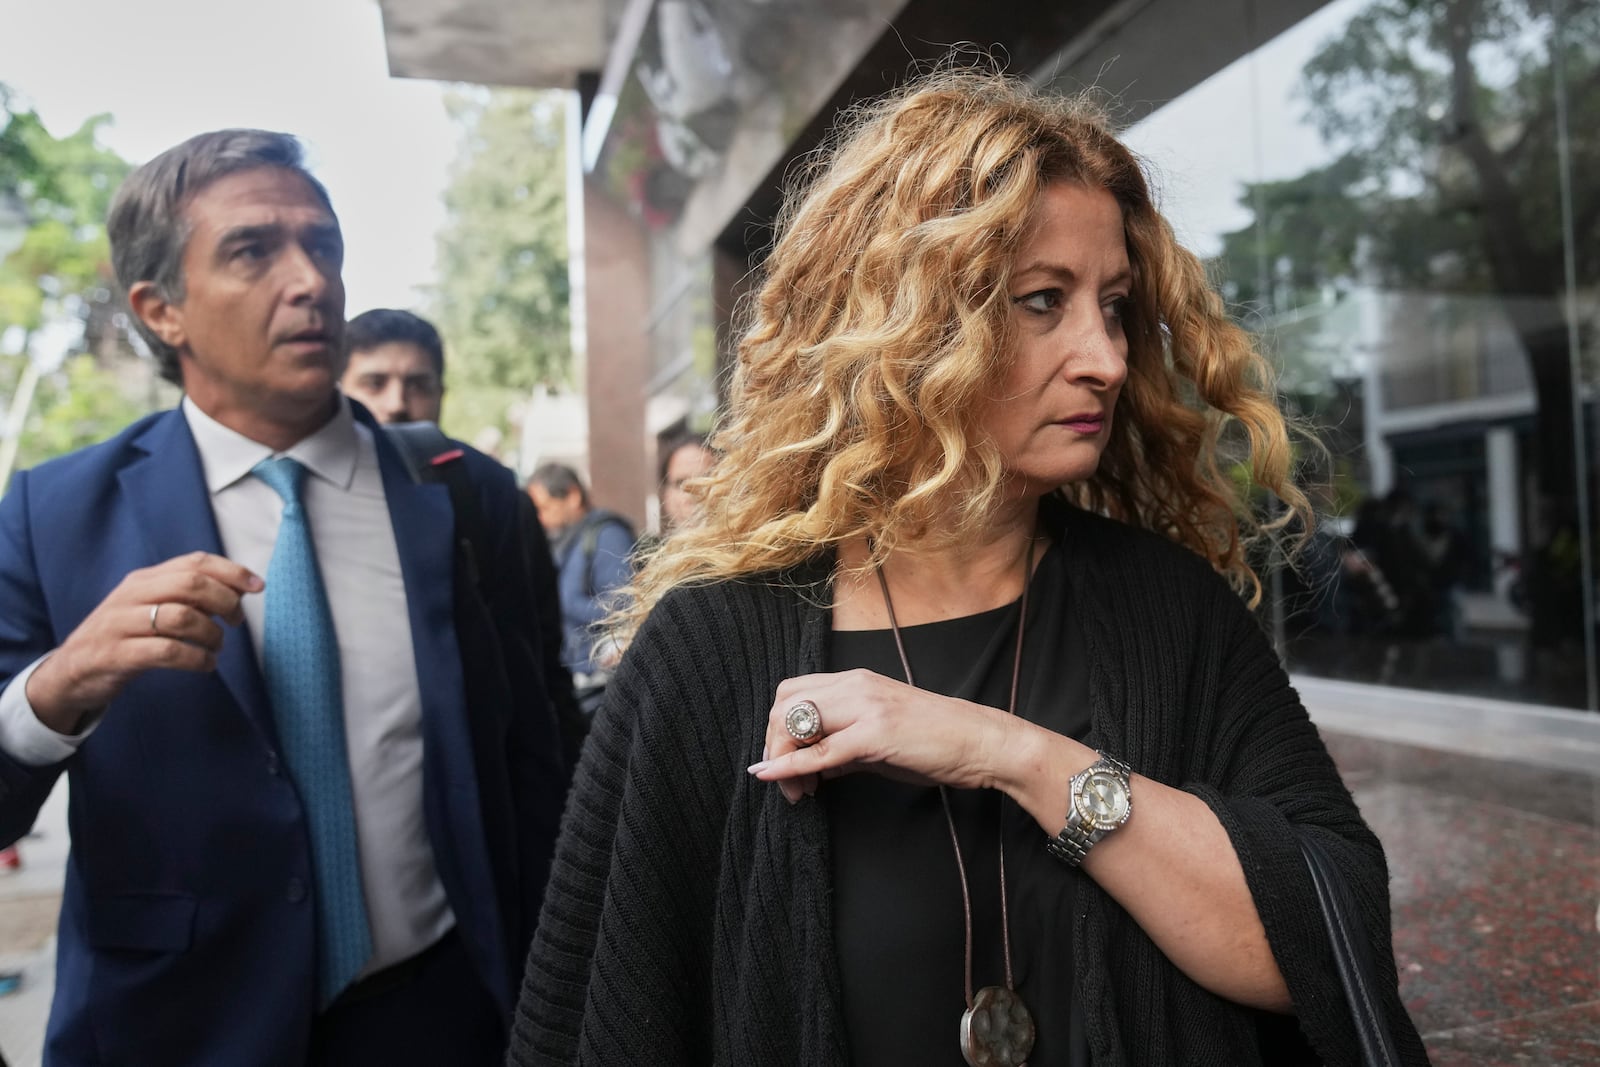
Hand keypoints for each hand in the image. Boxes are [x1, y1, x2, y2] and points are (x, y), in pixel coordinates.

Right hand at [25, 552, 262, 733]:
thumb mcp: (150, 607)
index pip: (194, 562)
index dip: (231, 571)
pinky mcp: (117, 654)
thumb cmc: (125, 637)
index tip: (258, 586)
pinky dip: (196, 658)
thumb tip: (239, 590)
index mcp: (145, 579)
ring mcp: (122, 624)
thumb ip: (187, 596)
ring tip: (217, 648)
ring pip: (182, 617)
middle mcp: (132, 595)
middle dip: (225, 601)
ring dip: (212, 635)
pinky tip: (206, 665)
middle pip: (191, 584)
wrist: (71, 671)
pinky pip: (167, 651)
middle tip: (236, 623)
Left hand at [748, 668, 1022, 803]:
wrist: (982, 743)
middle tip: (784, 782)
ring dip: (782, 757)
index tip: (783, 765)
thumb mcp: (880, 740)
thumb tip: (811, 766)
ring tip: (796, 791)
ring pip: (795, 720)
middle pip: (784, 703)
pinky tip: (779, 779)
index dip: (778, 729)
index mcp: (856, 682)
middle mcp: (856, 685)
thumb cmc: (936, 743)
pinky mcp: (877, 733)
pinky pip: (822, 750)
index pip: (793, 693)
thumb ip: (844, 748)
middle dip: (773, 744)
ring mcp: (866, 706)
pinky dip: (793, 765)